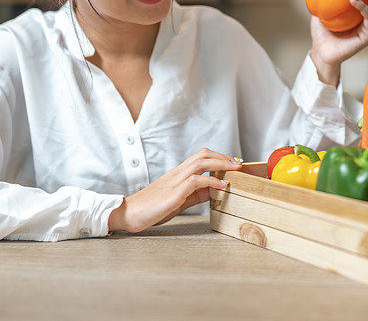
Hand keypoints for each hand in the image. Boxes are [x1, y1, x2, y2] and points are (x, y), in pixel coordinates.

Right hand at [108, 148, 242, 232]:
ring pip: (201, 162)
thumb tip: (213, 190)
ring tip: (236, 170)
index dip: (219, 157)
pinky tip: (223, 186)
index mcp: (177, 174)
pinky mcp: (174, 193)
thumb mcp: (178, 200)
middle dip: (223, 156)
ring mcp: (175, 181)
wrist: (128, 213)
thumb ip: (195, 194)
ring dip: (221, 164)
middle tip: (238, 163)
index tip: (233, 163)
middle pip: (203, 154)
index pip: (200, 157)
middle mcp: (177, 173)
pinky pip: (196, 181)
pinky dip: (212, 181)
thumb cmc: (151, 208)